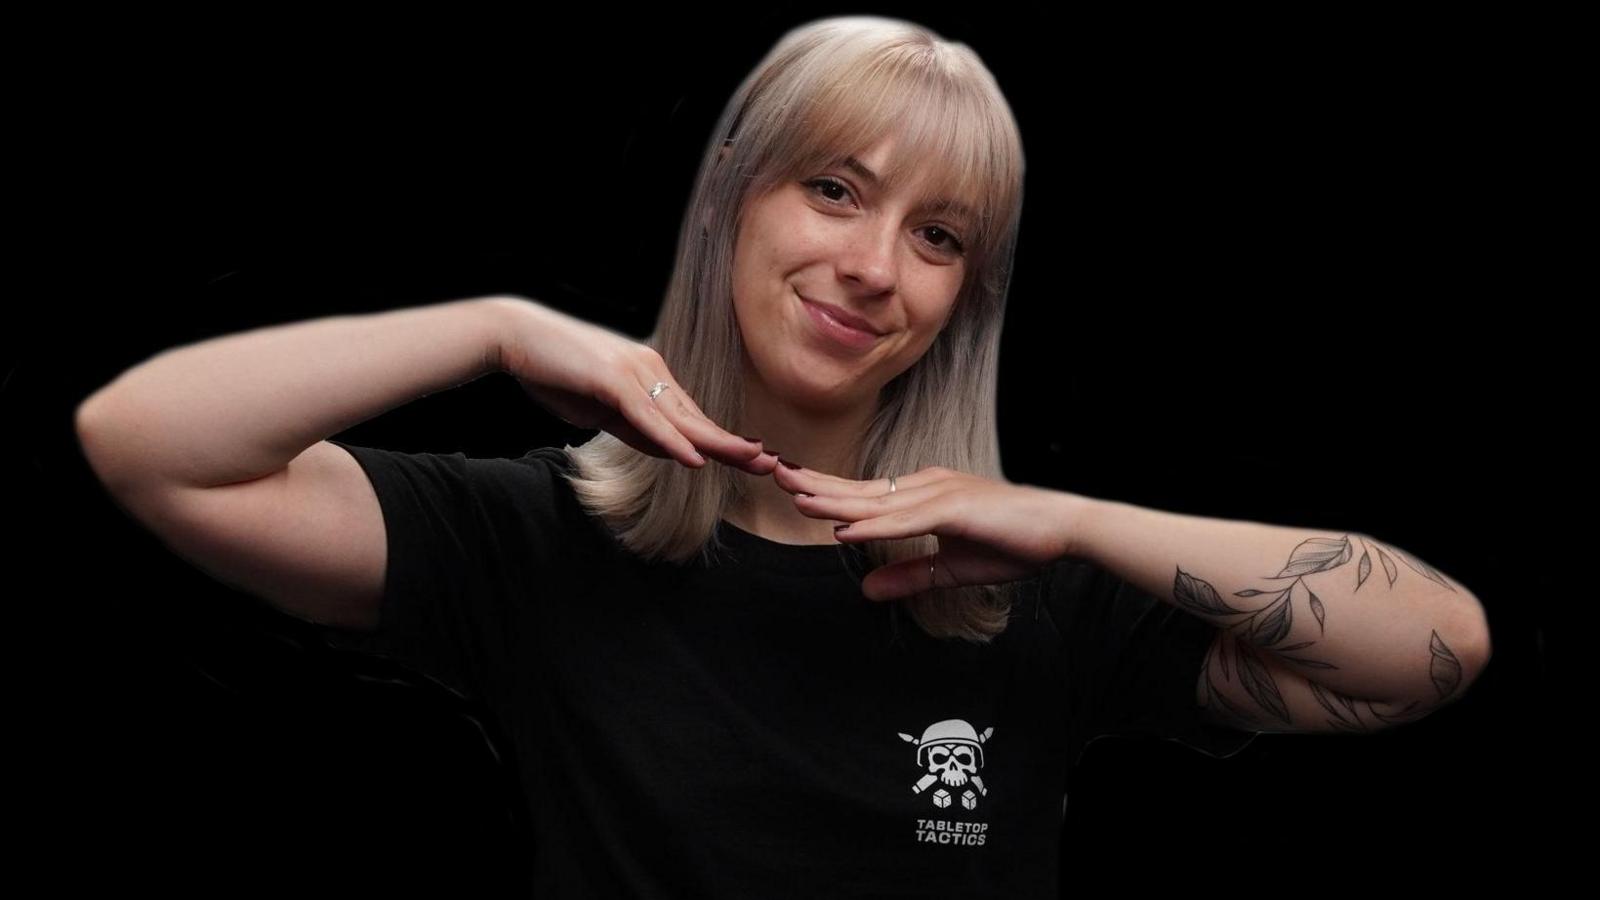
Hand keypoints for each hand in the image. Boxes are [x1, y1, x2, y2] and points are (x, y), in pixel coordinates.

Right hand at [493, 298, 776, 474]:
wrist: (516, 338)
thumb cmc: (555, 372)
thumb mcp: (601, 409)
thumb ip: (635, 429)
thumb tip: (669, 450)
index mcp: (649, 376)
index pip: (692, 416)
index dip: (723, 440)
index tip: (753, 459)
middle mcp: (650, 369)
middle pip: (697, 416)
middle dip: (735, 444)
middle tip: (772, 465)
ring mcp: (633, 372)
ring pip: (681, 417)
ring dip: (717, 443)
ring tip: (750, 462)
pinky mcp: (612, 379)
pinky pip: (648, 416)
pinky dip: (672, 440)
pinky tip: (695, 458)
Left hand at [772, 463, 1087, 600]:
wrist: (1061, 529)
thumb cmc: (1012, 542)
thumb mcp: (950, 566)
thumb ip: (908, 575)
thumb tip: (867, 590)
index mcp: (924, 495)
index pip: (866, 494)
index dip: (826, 492)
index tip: (791, 488)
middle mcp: (927, 486)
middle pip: (860, 489)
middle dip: (815, 484)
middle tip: (772, 473)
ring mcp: (940, 493)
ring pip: (876, 500)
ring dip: (833, 500)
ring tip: (795, 497)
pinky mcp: (955, 508)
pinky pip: (906, 520)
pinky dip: (873, 524)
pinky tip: (845, 528)